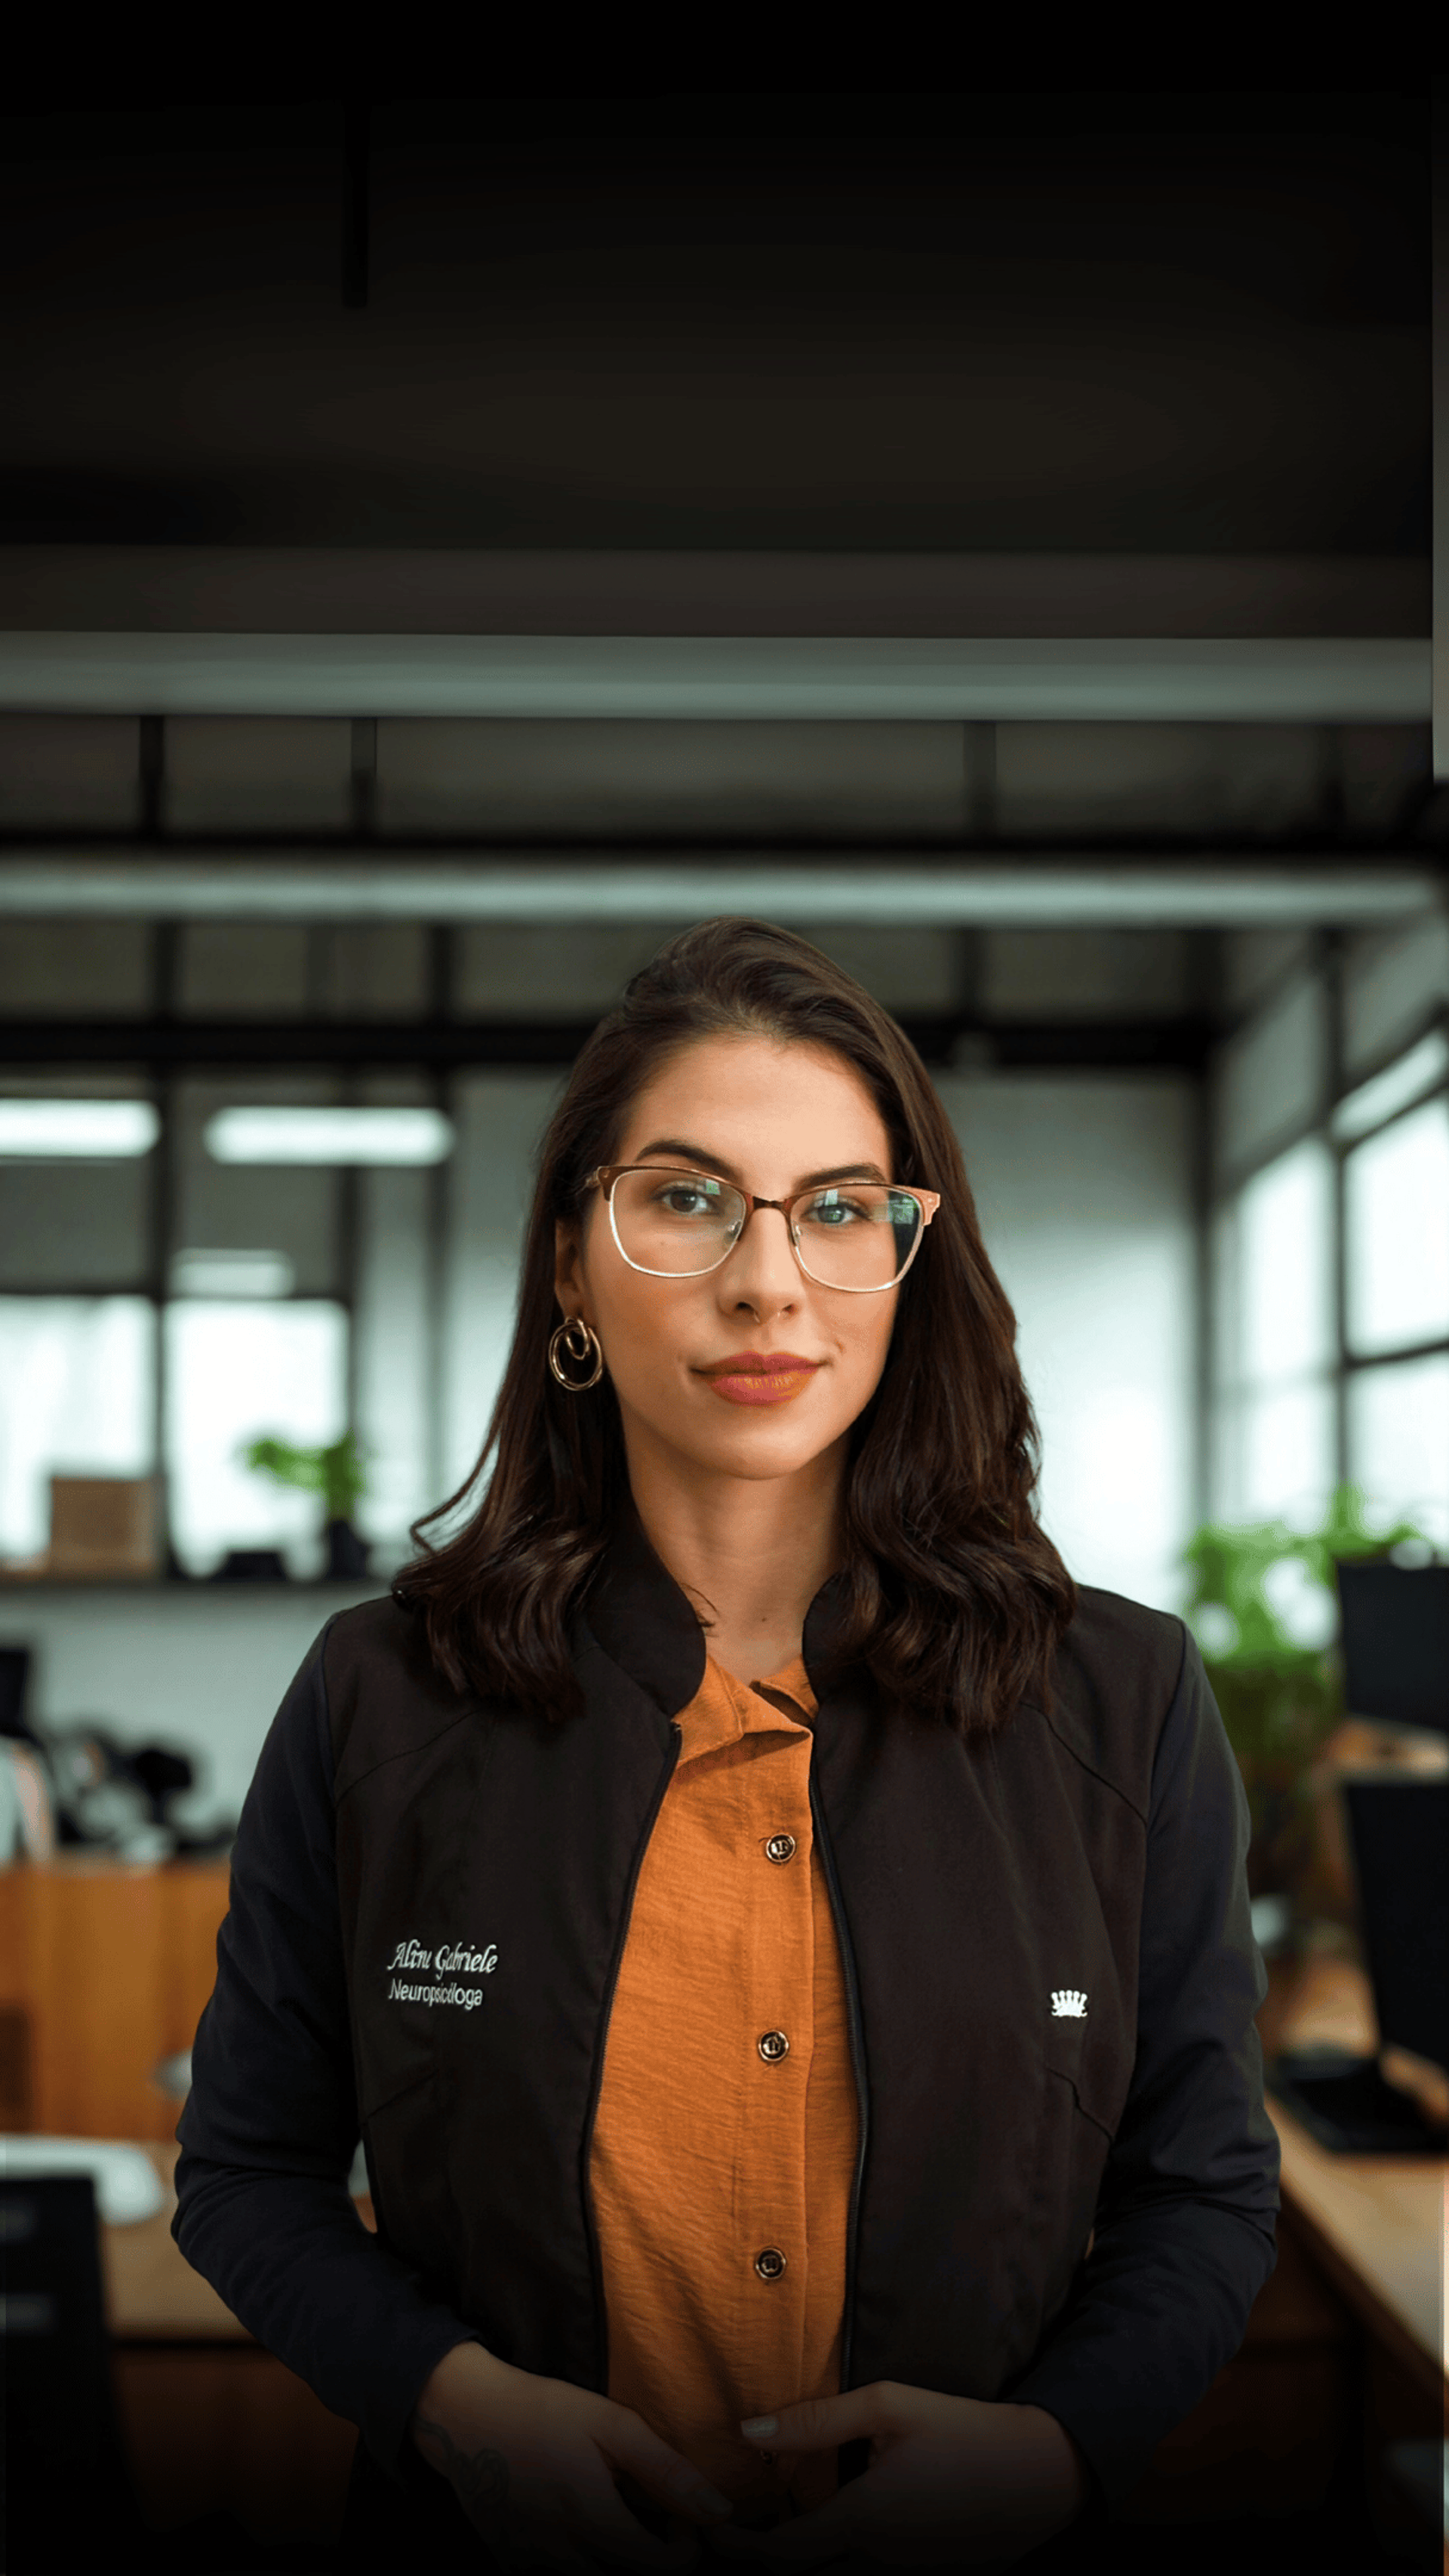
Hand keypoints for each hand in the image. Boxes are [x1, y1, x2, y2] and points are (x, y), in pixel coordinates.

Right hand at [411, 2340, 734, 2574]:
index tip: (679, 2519)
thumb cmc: (543, 2411)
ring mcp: (532, 2565)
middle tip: (652, 2520)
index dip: (685, 2551)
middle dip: (652, 2559)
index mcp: (592, 2519)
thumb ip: (668, 2472)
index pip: (661, 2572)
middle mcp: (561, 2555)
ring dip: (617, 2563)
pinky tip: (578, 2527)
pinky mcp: (512, 2564)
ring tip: (615, 2520)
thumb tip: (720, 2510)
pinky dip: (580, 2562)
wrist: (466, 2415)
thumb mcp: (612, 2425)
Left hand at [707, 2388, 1088, 2569]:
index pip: (780, 2557)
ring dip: (802, 2562)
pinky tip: (835, 2529)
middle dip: (763, 2561)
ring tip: (783, 2524)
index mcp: (865, 2522)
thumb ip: (816, 2421)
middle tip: (740, 2529)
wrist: (1041, 2475)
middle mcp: (879, 2564)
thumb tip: (750, 2432)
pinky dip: (837, 2563)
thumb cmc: (965, 2432)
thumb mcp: (890, 2406)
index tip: (711, 2528)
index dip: (738, 2547)